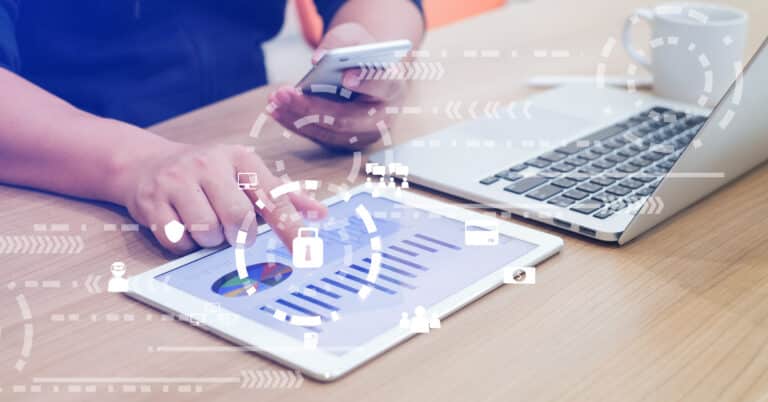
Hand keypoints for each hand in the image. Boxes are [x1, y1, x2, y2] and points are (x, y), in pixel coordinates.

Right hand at [112, 141, 326, 254]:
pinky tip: (181, 224)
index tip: (305, 252)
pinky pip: (177, 240)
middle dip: (238, 234)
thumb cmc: (206, 174)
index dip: (291, 227)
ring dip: (210, 239)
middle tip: (231, 228)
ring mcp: (176, 181)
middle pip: (237, 219)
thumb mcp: (244, 174)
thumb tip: (320, 214)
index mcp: (240, 158)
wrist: (144, 162)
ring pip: (207, 232)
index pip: (272, 197)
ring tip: (203, 222)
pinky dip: (184, 243)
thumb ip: (280, 196)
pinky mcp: (151, 201)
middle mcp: (208, 164)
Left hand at [268, 22, 406, 150]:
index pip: (383, 86)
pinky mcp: (345, 144)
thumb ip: (342, 42)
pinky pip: (318, 136)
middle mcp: (381, 118)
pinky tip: (276, 110)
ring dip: (298, 117)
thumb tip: (319, 59)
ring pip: (329, 131)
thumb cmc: (362, 58)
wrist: (368, 80)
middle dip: (313, 107)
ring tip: (275, 100)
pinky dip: (295, 123)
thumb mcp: (356, 39)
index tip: (346, 77)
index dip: (366, 83)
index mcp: (393, 88)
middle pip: (347, 117)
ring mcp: (363, 135)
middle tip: (285, 93)